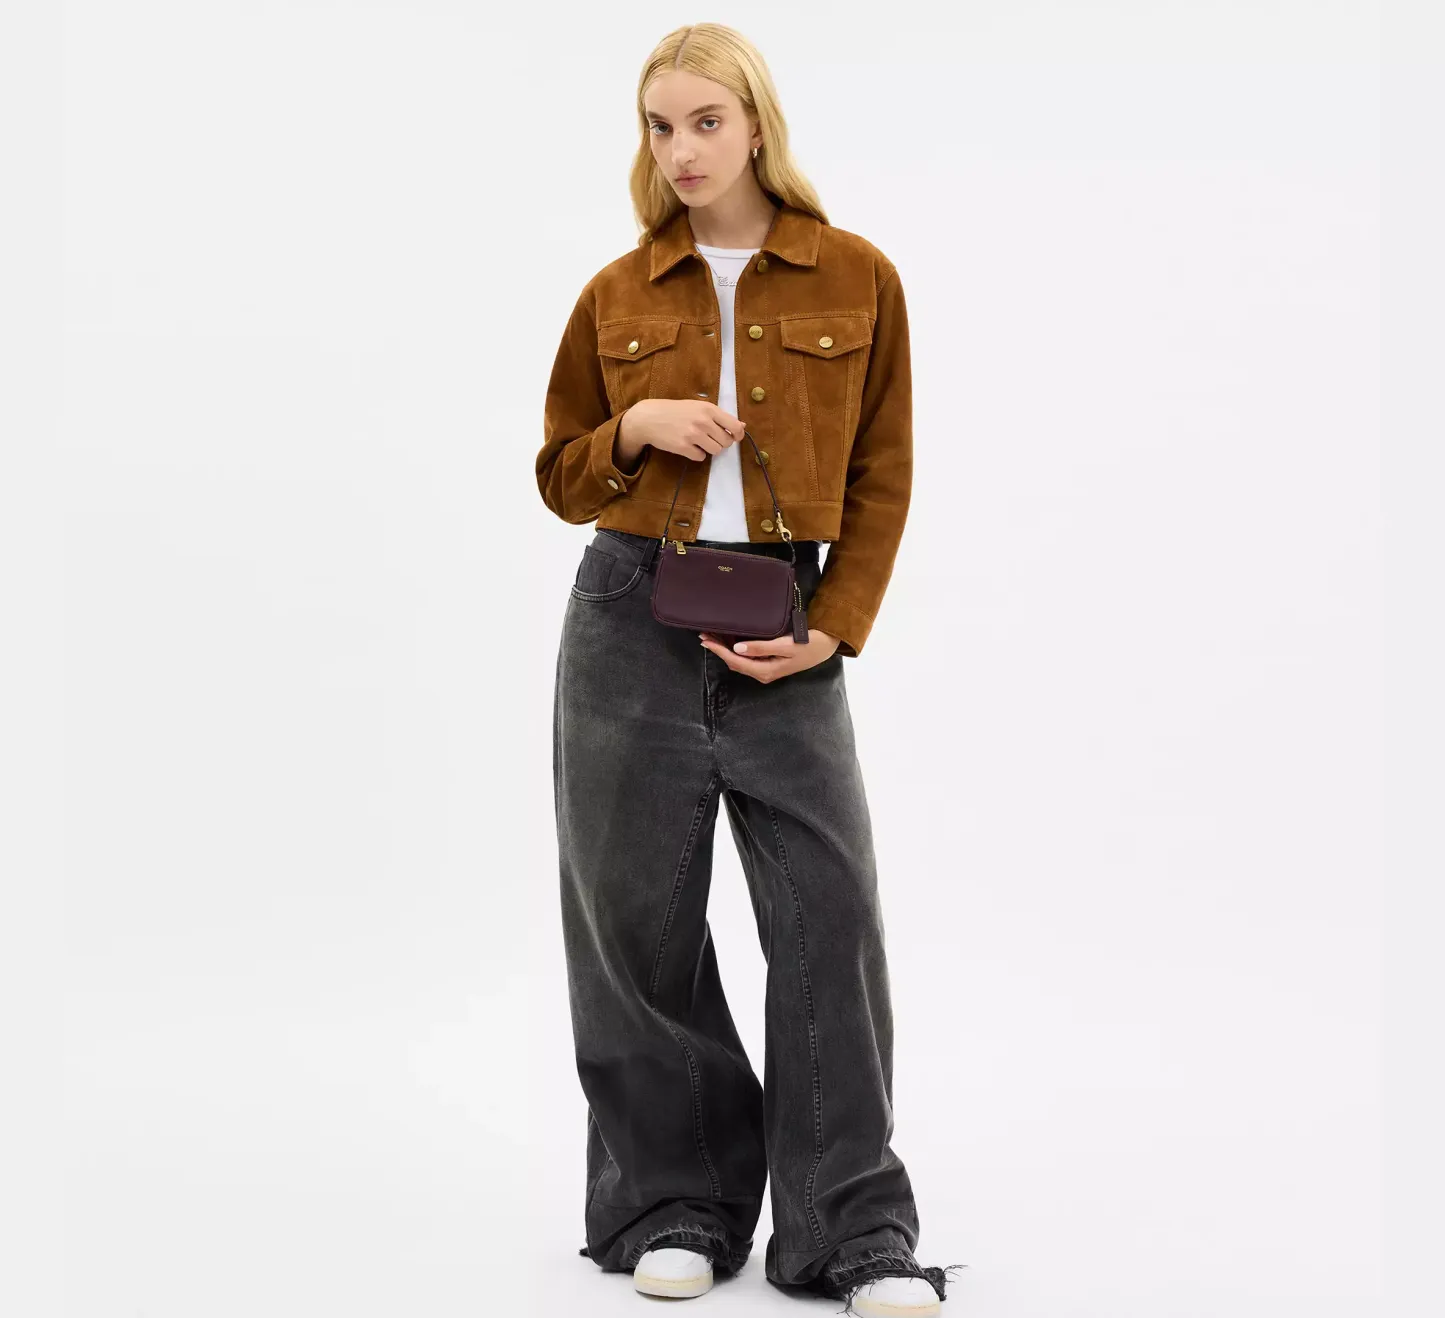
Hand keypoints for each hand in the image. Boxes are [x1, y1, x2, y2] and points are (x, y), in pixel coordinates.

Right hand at [618, 398, 743, 464]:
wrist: (650, 417)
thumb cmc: (676, 411)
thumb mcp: (698, 407)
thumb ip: (719, 417)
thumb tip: (742, 426)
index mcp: (709, 409)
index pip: (734, 426)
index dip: (738, 435)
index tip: (734, 437)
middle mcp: (703, 421)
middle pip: (726, 441)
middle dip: (721, 443)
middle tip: (710, 439)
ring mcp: (693, 434)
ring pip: (716, 451)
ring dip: (710, 449)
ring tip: (698, 442)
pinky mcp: (683, 447)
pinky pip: (701, 457)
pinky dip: (697, 454)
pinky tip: (688, 446)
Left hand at [698, 628, 840, 682]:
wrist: (824, 647)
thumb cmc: (807, 644)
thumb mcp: (785, 645)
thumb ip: (761, 647)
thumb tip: (736, 649)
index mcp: (765, 670)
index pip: (735, 661)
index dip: (718, 651)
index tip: (706, 640)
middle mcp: (762, 673)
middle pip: (734, 662)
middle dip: (718, 649)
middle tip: (704, 634)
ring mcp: (765, 669)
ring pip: (738, 660)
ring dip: (725, 648)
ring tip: (712, 634)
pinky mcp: (767, 663)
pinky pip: (746, 657)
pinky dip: (735, 647)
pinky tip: (729, 638)